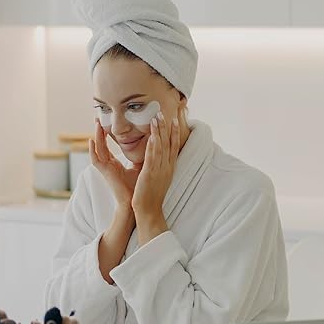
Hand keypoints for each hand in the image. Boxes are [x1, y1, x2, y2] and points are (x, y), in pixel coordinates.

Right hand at [89, 117, 140, 207]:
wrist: (136, 202)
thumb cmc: (137, 187)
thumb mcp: (139, 166)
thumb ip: (140, 155)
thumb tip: (150, 141)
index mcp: (114, 163)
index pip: (108, 146)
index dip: (106, 135)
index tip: (106, 123)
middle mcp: (108, 165)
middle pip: (101, 145)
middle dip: (99, 131)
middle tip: (98, 118)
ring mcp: (105, 169)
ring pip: (98, 149)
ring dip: (96, 136)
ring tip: (96, 124)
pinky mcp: (105, 173)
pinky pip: (95, 160)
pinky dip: (92, 151)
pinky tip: (91, 141)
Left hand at [132, 111, 180, 240]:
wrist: (149, 210)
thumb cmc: (151, 195)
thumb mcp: (158, 177)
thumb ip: (158, 166)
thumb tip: (157, 156)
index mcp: (169, 167)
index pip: (174, 146)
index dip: (174, 132)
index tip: (174, 119)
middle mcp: (167, 167)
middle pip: (169, 143)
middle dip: (167, 127)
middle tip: (165, 112)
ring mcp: (160, 170)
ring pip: (161, 147)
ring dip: (159, 132)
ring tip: (157, 118)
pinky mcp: (150, 174)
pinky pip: (152, 157)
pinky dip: (153, 145)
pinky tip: (152, 135)